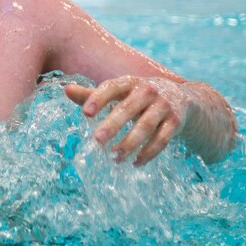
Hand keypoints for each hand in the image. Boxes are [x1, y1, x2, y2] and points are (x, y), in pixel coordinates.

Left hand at [65, 76, 191, 165]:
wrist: (179, 96)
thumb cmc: (136, 95)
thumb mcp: (117, 92)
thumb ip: (91, 94)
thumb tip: (66, 90)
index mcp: (129, 82)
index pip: (111, 88)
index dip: (99, 99)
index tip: (85, 113)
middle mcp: (147, 91)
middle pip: (128, 109)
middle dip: (113, 125)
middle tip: (97, 140)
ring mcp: (163, 106)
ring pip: (146, 127)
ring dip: (129, 144)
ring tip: (114, 158)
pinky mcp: (175, 122)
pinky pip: (162, 140)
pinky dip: (149, 153)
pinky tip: (135, 163)